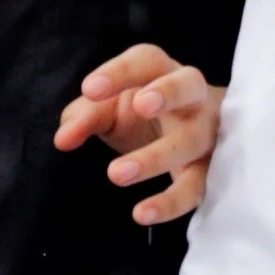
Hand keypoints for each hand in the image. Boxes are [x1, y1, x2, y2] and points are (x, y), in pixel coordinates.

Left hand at [53, 44, 222, 224]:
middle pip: (189, 85)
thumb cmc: (141, 115)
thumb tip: (63, 139)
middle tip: (141, 105)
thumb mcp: (108, 109)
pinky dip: (171, 203)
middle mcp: (192, 98)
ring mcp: (206, 134)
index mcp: (163, 72)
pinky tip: (141, 213)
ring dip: (157, 157)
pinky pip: (196, 187)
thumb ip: (84, 118)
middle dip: (168, 92)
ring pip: (192, 141)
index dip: (120, 72)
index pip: (146, 61)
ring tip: (116, 173)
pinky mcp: (210, 172)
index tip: (90, 89)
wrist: (185, 138)